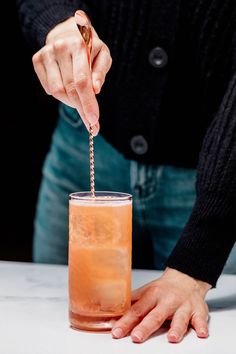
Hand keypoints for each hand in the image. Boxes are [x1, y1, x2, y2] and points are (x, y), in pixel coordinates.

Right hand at [32, 12, 111, 134]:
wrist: (68, 32)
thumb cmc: (90, 49)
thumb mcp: (103, 56)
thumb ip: (101, 72)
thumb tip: (96, 89)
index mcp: (80, 45)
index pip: (82, 81)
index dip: (87, 103)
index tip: (93, 121)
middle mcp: (60, 47)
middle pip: (70, 89)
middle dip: (82, 109)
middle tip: (90, 122)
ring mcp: (46, 53)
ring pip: (58, 91)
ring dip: (71, 102)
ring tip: (80, 98)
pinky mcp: (37, 60)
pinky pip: (49, 89)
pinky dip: (60, 95)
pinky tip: (68, 88)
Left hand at [112, 268, 211, 342]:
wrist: (186, 278)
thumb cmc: (162, 289)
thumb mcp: (145, 292)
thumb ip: (131, 306)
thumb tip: (111, 319)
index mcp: (152, 296)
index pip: (136, 310)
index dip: (125, 321)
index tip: (116, 331)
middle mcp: (167, 301)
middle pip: (156, 315)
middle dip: (146, 326)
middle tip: (137, 337)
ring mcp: (183, 306)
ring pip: (180, 318)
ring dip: (176, 328)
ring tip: (172, 338)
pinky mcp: (198, 311)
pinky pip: (201, 319)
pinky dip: (201, 326)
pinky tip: (201, 333)